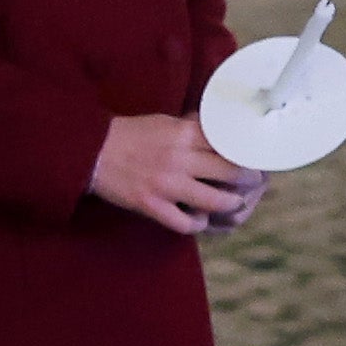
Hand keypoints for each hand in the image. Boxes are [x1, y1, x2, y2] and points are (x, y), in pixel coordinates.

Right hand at [90, 113, 264, 235]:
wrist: (91, 151)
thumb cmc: (130, 134)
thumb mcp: (164, 122)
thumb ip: (192, 128)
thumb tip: (220, 130)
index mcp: (183, 134)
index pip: (229, 145)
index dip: (247, 153)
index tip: (254, 158)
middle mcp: (179, 159)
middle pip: (230, 172)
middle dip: (248, 180)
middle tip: (253, 183)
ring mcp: (165, 184)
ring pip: (215, 201)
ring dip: (229, 204)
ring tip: (232, 203)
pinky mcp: (151, 205)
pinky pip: (185, 223)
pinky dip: (197, 224)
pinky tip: (199, 219)